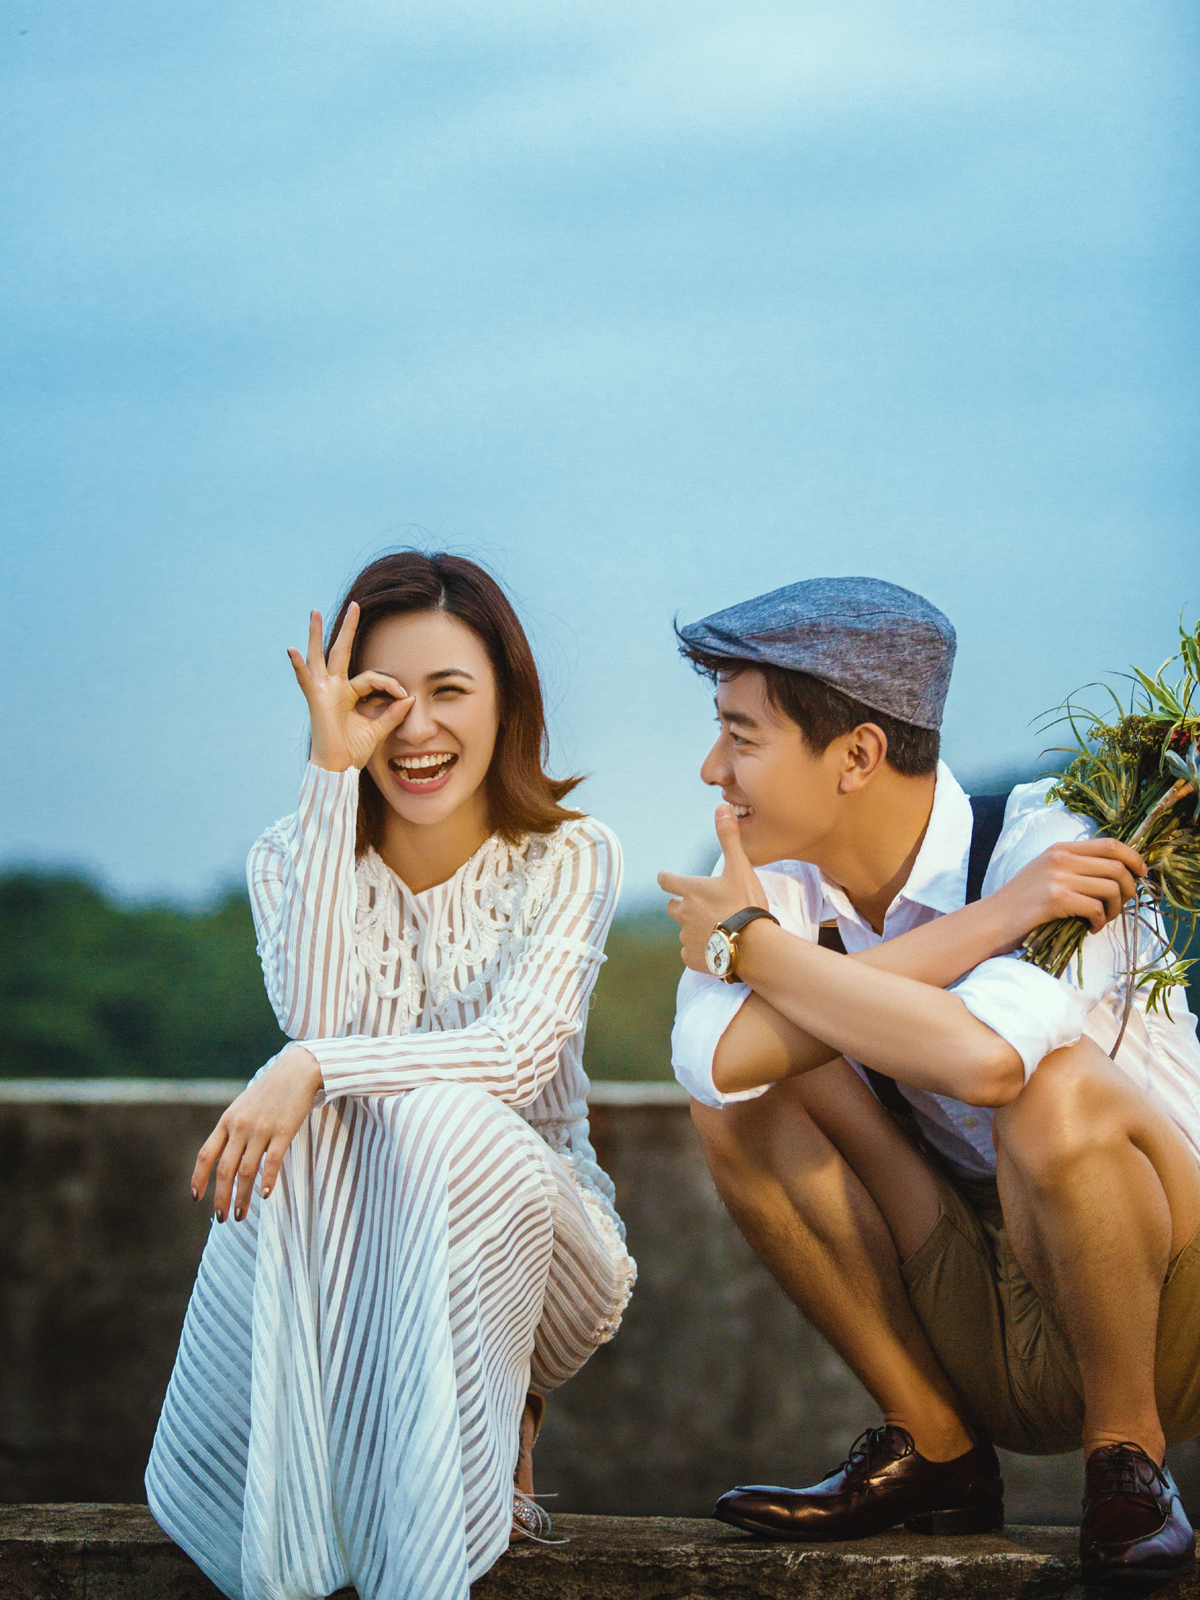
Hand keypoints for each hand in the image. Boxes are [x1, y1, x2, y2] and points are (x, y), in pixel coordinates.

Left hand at [191, 1045, 322, 1221]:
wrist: (298, 1070)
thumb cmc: (270, 1091)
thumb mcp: (243, 1107)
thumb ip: (232, 1130)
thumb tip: (225, 1160)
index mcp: (227, 1121)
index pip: (206, 1155)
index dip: (199, 1178)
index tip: (197, 1198)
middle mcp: (240, 1126)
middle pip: (225, 1170)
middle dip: (221, 1198)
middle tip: (221, 1218)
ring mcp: (262, 1129)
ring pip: (246, 1171)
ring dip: (242, 1197)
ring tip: (241, 1215)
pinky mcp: (284, 1131)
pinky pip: (272, 1162)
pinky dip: (268, 1181)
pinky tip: (265, 1196)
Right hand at [288, 603, 414, 771]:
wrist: (337, 770)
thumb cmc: (352, 752)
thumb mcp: (377, 729)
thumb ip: (393, 713)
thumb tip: (411, 699)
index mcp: (348, 694)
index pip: (372, 677)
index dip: (390, 683)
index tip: (405, 695)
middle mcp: (334, 689)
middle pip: (341, 652)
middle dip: (348, 629)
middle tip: (355, 606)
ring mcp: (323, 692)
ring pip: (320, 657)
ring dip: (317, 634)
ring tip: (314, 612)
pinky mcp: (316, 701)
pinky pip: (306, 680)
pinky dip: (298, 666)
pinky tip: (291, 651)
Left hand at [657, 805, 768, 971]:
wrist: (754, 945)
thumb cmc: (746, 904)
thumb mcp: (739, 867)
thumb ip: (728, 838)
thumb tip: (721, 806)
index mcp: (690, 890)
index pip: (666, 880)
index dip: (668, 879)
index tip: (670, 879)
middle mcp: (683, 913)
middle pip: (673, 907)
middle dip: (684, 905)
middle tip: (706, 908)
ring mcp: (686, 937)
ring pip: (684, 930)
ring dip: (696, 929)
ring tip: (719, 930)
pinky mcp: (692, 958)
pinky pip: (690, 953)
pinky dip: (700, 951)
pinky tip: (717, 950)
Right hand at [993, 838, 1145, 945]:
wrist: (990, 921)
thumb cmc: (1020, 903)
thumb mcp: (1046, 873)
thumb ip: (1075, 867)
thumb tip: (1117, 873)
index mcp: (1060, 848)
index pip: (1111, 844)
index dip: (1134, 858)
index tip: (1141, 874)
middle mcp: (1060, 857)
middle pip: (1117, 866)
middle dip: (1129, 890)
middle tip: (1120, 906)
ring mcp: (1057, 877)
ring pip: (1112, 888)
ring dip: (1115, 909)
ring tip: (1103, 919)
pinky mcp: (1055, 899)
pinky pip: (1096, 909)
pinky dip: (1100, 922)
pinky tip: (1089, 928)